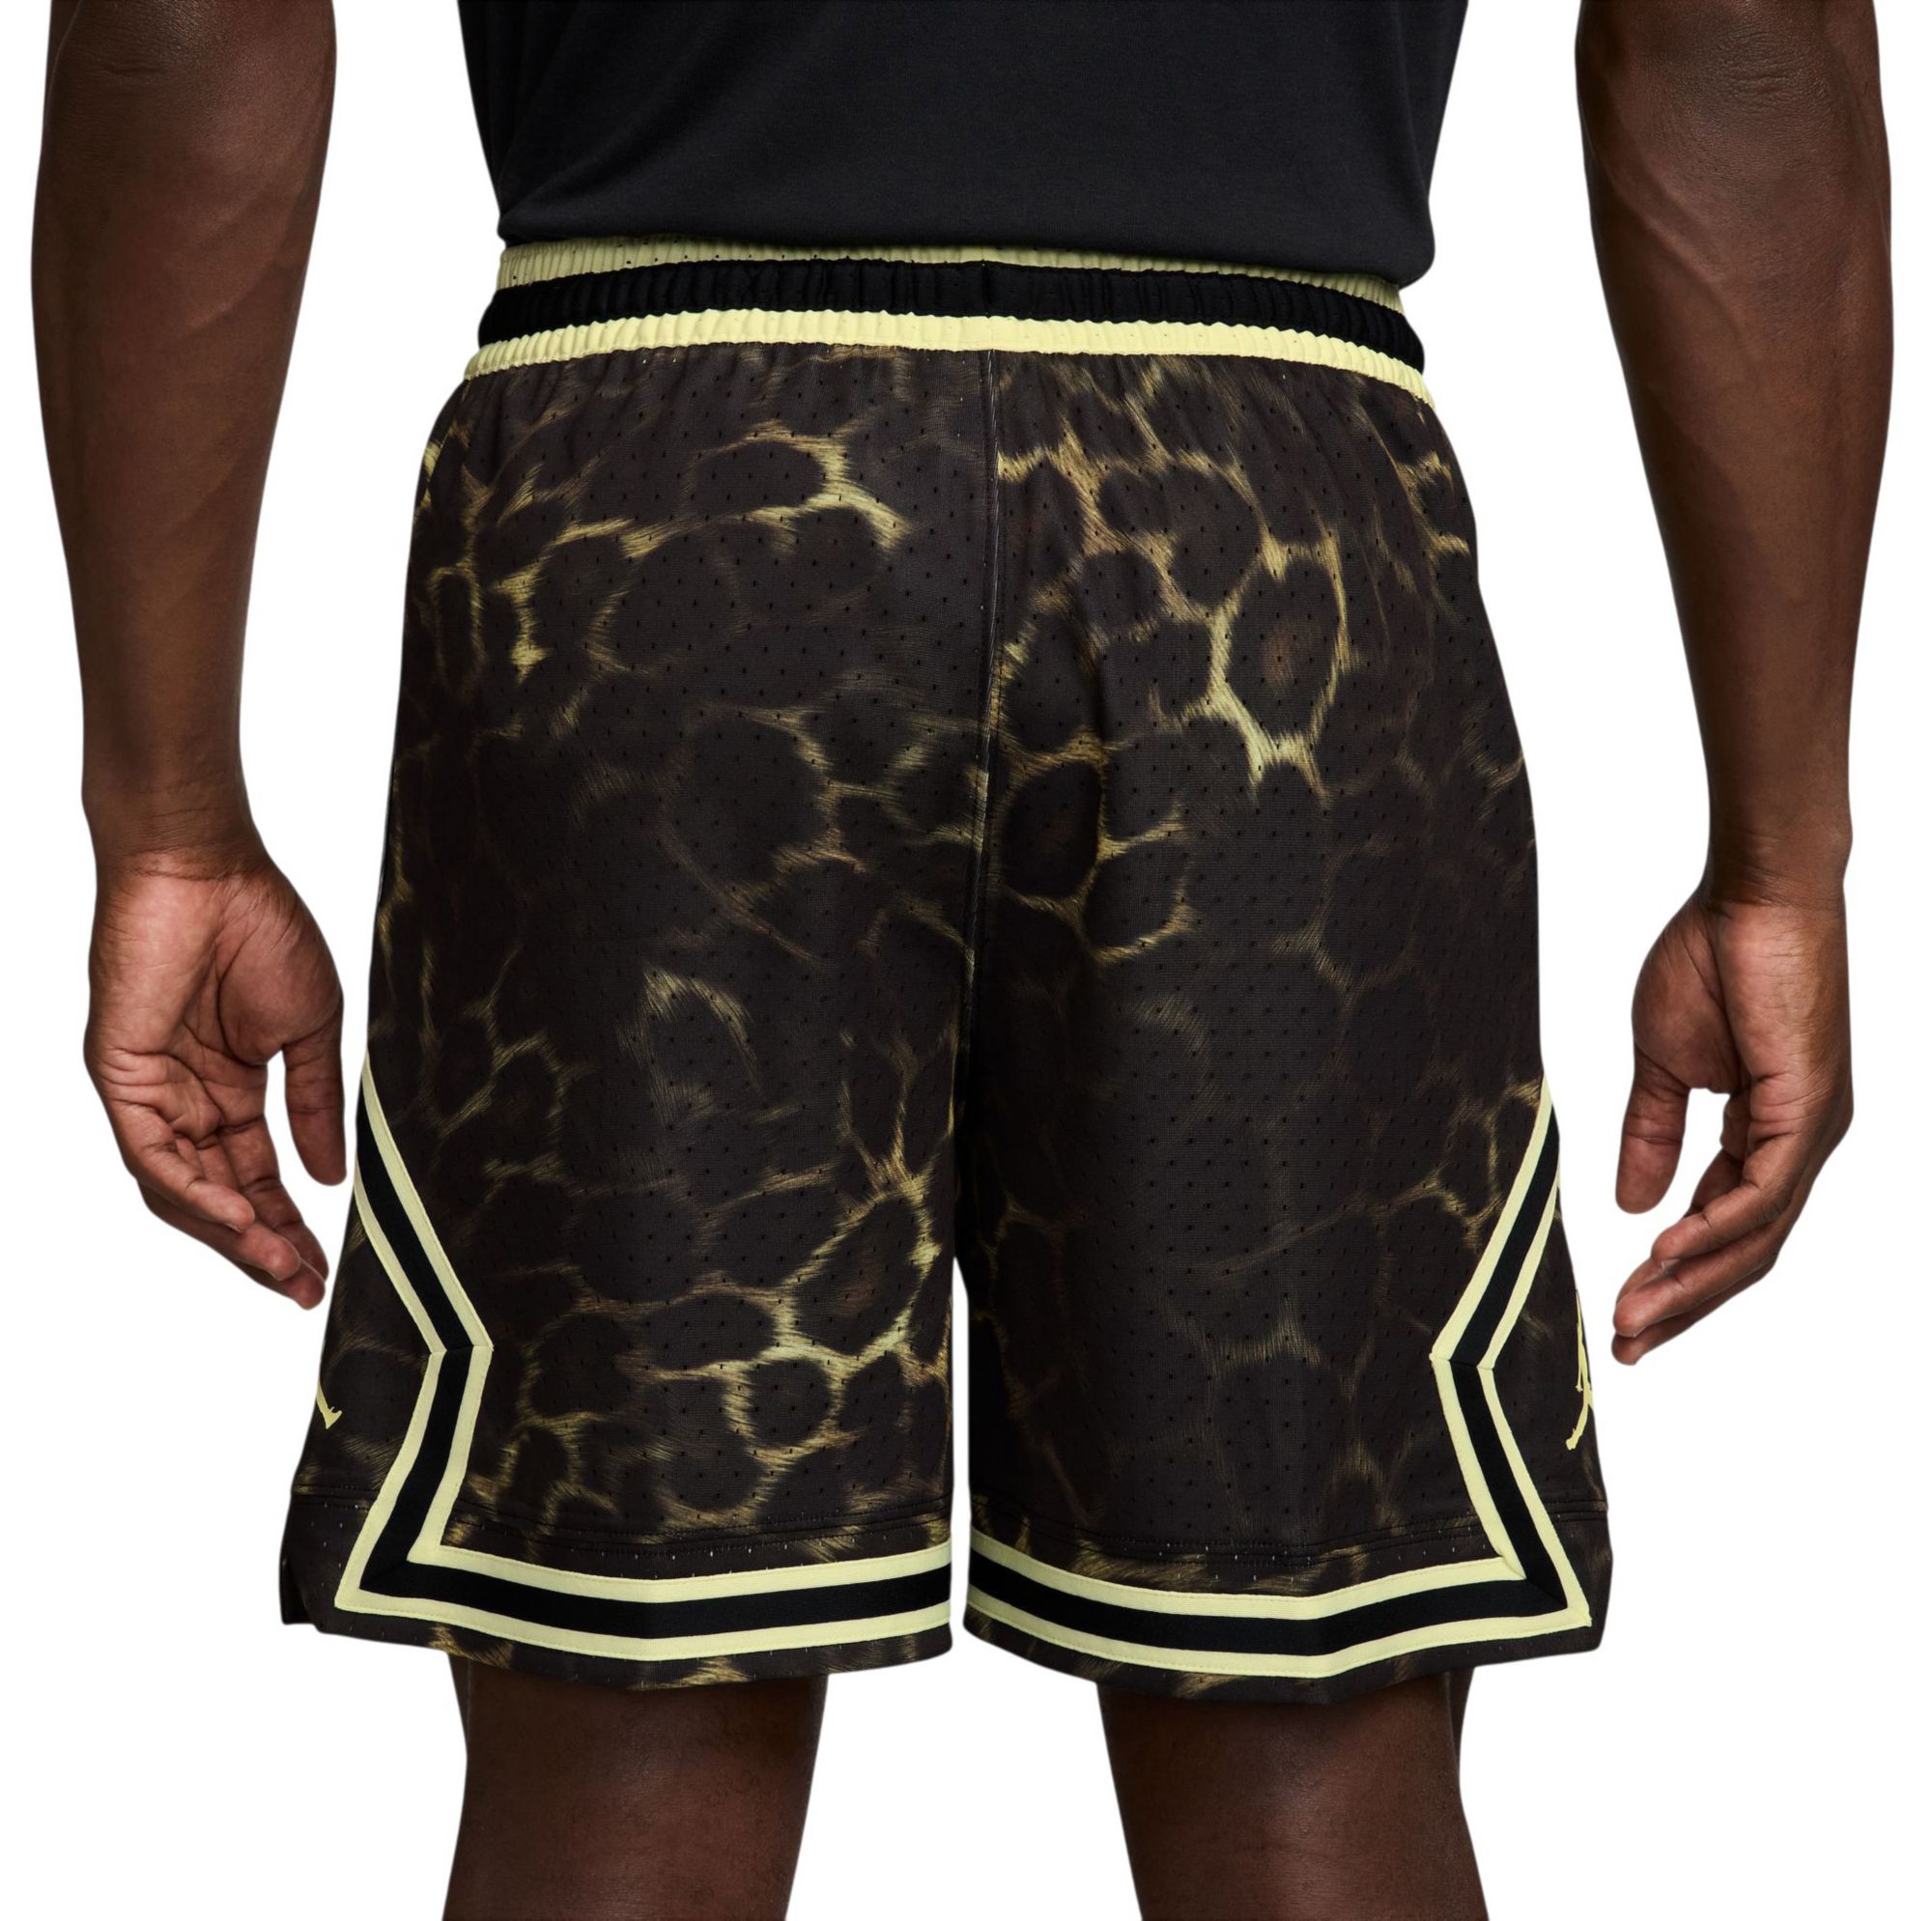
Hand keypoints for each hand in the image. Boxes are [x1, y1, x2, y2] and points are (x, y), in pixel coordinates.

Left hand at [85, 848, 345, 1305]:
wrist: (208, 868)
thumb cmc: (260, 926)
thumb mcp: (309, 1030)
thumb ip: (316, 1104)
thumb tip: (331, 1175)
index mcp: (229, 1088)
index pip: (255, 1176)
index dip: (289, 1225)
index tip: (323, 1266)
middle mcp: (183, 1100)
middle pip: (217, 1197)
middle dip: (262, 1247)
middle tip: (304, 1286)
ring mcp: (149, 1092)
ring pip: (180, 1189)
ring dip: (230, 1233)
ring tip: (280, 1265)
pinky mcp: (120, 1077)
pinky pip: (152, 1155)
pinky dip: (194, 1192)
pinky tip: (240, 1218)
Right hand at [1611, 890, 1851, 1362]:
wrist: (1752, 894)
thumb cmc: (1712, 957)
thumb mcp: (1663, 1064)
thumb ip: (1650, 1133)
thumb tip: (1631, 1201)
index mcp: (1768, 1133)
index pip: (1725, 1227)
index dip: (1675, 1275)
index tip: (1623, 1312)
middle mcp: (1799, 1144)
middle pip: (1745, 1251)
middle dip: (1683, 1304)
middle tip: (1627, 1345)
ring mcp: (1811, 1130)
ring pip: (1756, 1236)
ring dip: (1691, 1282)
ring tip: (1635, 1315)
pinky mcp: (1808, 1108)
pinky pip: (1763, 1193)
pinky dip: (1716, 1230)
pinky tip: (1667, 1251)